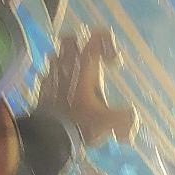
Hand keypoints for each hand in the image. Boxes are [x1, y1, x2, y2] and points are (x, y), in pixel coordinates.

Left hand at [36, 28, 135, 144]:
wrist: (49, 137)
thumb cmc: (81, 124)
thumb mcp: (109, 123)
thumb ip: (125, 119)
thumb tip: (132, 121)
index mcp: (85, 67)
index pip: (97, 37)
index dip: (108, 44)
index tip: (114, 64)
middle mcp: (66, 65)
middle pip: (71, 39)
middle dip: (83, 46)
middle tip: (93, 63)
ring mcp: (51, 74)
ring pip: (56, 54)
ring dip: (68, 62)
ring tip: (78, 78)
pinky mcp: (42, 87)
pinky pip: (48, 73)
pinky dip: (57, 78)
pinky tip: (65, 93)